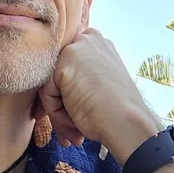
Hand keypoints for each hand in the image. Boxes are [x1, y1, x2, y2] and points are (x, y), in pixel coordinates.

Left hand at [37, 28, 161, 164]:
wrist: (126, 123)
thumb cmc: (117, 110)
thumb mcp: (101, 81)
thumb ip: (82, 76)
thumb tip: (58, 90)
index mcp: (97, 42)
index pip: (69, 65)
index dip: (69, 93)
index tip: (76, 117)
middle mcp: (86, 39)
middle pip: (58, 75)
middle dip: (63, 106)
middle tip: (74, 132)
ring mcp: (75, 49)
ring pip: (51, 86)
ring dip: (62, 114)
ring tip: (76, 133)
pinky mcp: (64, 66)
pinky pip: (47, 95)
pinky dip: (57, 114)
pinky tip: (76, 123)